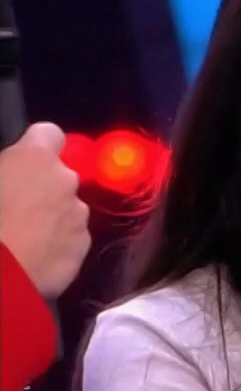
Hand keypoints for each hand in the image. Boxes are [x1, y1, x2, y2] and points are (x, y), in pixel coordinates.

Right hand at [0, 123, 90, 297]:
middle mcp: (66, 182)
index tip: (20, 161)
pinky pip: (70, 236)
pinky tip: (32, 256)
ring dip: (50, 215)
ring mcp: (78, 216)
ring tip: (21, 236)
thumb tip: (7, 172)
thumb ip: (4, 169)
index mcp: (34, 159)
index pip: (49, 133)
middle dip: (41, 186)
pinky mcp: (83, 248)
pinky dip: (56, 242)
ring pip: (66, 207)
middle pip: (58, 175)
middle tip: (12, 205)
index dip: (35, 144)